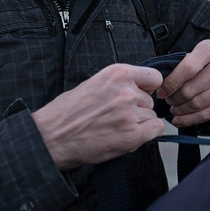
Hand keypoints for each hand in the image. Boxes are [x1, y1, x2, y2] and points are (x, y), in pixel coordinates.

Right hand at [32, 64, 165, 169]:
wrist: (52, 136)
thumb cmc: (67, 112)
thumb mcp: (94, 84)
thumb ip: (118, 84)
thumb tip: (140, 90)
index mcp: (117, 74)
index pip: (153, 77)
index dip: (148, 88)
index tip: (141, 95)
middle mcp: (126, 91)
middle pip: (150, 100)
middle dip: (138, 109)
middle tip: (117, 117)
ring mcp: (129, 114)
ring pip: (151, 116)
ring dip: (140, 124)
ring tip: (116, 128)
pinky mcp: (131, 135)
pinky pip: (156, 130)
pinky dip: (148, 135)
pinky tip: (130, 137)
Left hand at [156, 39, 209, 127]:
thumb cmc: (209, 63)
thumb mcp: (197, 55)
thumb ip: (180, 66)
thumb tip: (160, 84)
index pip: (187, 69)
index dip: (171, 83)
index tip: (161, 92)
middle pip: (191, 89)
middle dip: (174, 99)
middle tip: (168, 101)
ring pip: (198, 104)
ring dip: (181, 110)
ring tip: (174, 109)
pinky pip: (208, 114)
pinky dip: (191, 120)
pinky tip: (181, 119)